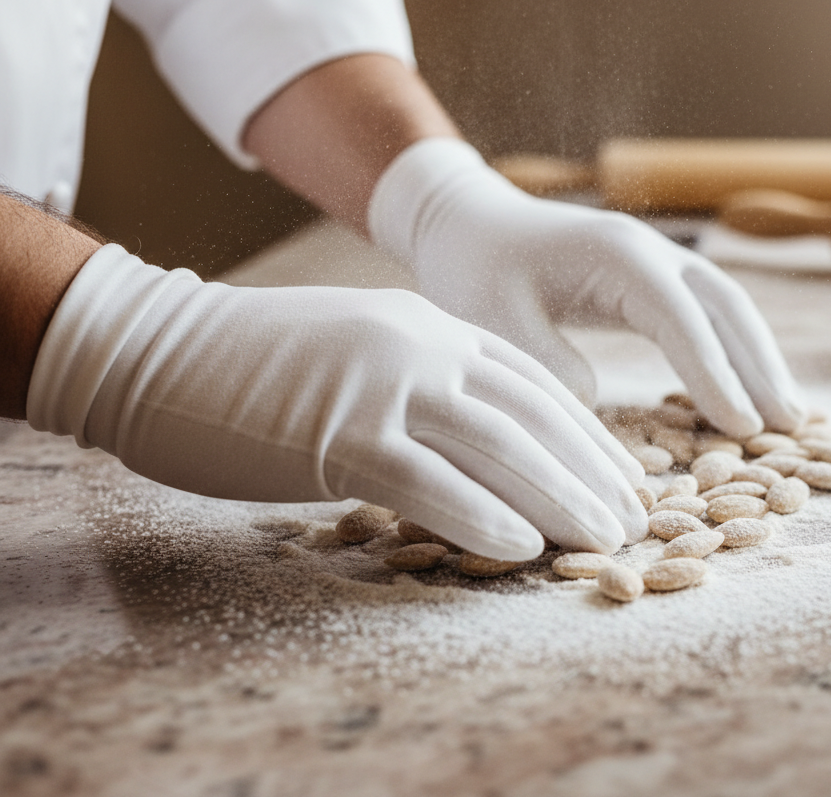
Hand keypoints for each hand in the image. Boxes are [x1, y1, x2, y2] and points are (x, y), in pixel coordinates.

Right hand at [27, 245, 647, 560]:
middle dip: (589, 470)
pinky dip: (481, 514)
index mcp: (428, 327)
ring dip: (558, 496)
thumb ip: (420, 385)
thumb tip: (473, 442)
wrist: (156, 348)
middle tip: (633, 518)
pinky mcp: (339, 432)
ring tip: (604, 539)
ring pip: (496, 445)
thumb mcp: (358, 352)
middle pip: (530, 414)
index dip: (584, 435)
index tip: (621, 477)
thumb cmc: (253, 364)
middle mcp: (419, 347)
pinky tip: (522, 546)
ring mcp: (382, 385)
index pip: (532, 384)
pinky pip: (427, 480)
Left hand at [368, 139, 804, 438]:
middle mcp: (649, 250)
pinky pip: (707, 312)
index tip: (744, 426)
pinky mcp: (650, 276)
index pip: (682, 320)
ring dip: (760, 358)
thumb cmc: (473, 270)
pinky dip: (734, 349)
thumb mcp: (494, 321)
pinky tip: (749, 387)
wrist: (464, 222)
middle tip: (792, 426)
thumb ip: (548, 363)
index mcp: (617, 255)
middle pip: (725, 307)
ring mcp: (656, 258)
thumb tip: (597, 406)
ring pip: (727, 307)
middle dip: (760, 367)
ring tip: (790, 415)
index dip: (717, 375)